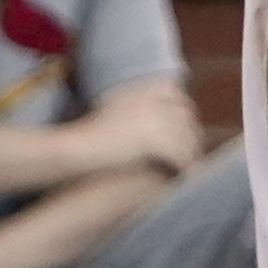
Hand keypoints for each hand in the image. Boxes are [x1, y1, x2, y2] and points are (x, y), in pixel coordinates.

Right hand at [72, 89, 204, 185]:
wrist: (75, 150)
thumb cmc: (89, 136)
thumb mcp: (114, 109)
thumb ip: (136, 109)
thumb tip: (153, 120)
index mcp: (142, 91)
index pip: (178, 98)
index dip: (185, 114)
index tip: (187, 128)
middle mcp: (152, 102)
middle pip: (186, 119)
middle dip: (192, 135)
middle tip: (193, 151)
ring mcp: (153, 120)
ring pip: (186, 139)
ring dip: (191, 153)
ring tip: (192, 167)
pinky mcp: (153, 142)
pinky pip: (180, 156)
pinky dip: (186, 167)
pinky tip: (185, 176)